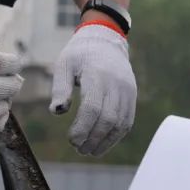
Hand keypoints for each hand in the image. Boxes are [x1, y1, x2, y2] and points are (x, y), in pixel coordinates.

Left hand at [50, 25, 136, 155]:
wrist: (105, 39)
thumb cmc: (80, 54)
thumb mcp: (64, 64)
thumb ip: (60, 87)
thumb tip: (57, 112)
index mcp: (97, 75)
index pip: (93, 108)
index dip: (82, 128)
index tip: (71, 140)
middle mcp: (116, 83)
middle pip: (108, 119)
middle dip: (93, 139)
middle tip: (79, 149)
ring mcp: (127, 90)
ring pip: (121, 123)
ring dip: (105, 142)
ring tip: (89, 150)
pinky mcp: (132, 95)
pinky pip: (127, 121)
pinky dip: (116, 136)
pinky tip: (102, 143)